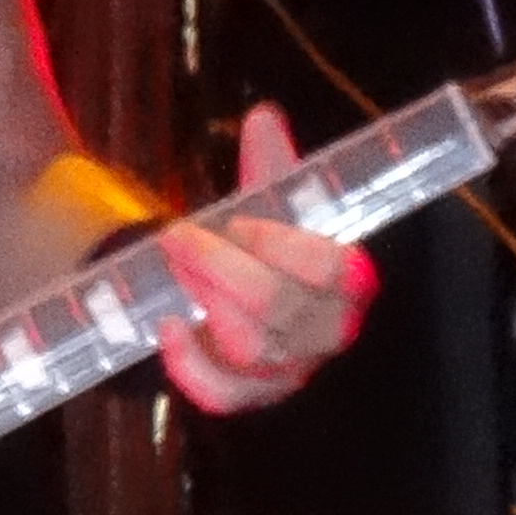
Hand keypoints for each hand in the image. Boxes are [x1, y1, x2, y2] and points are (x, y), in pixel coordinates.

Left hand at [157, 100, 375, 414]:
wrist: (233, 301)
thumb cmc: (263, 248)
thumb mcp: (271, 205)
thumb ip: (271, 165)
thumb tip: (262, 116)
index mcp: (348, 283)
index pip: (336, 271)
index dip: (285, 246)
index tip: (240, 220)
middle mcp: (325, 332)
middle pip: (281, 307)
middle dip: (223, 266)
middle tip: (180, 236)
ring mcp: (286, 371)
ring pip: (250, 348)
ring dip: (203, 300)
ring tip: (173, 266)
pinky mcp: (246, 397)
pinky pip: (221, 396)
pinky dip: (188, 364)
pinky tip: (167, 325)